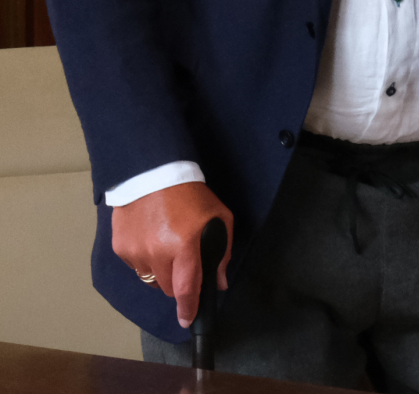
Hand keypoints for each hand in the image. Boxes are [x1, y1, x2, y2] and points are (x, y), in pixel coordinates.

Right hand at [111, 182, 233, 327]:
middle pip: (167, 287)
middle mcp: (156, 253)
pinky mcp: (120, 247)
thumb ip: (221, 251)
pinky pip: (135, 265)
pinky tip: (150, 238)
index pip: (185, 289)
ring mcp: (135, 252)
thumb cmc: (192, 195)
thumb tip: (219, 281)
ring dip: (160, 270)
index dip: (187, 308)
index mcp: (184, 246)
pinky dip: (145, 259)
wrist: (153, 173)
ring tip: (166, 245)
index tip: (187, 322)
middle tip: (184, 263)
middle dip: (178, 283)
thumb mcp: (219, 217)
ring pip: (151, 278)